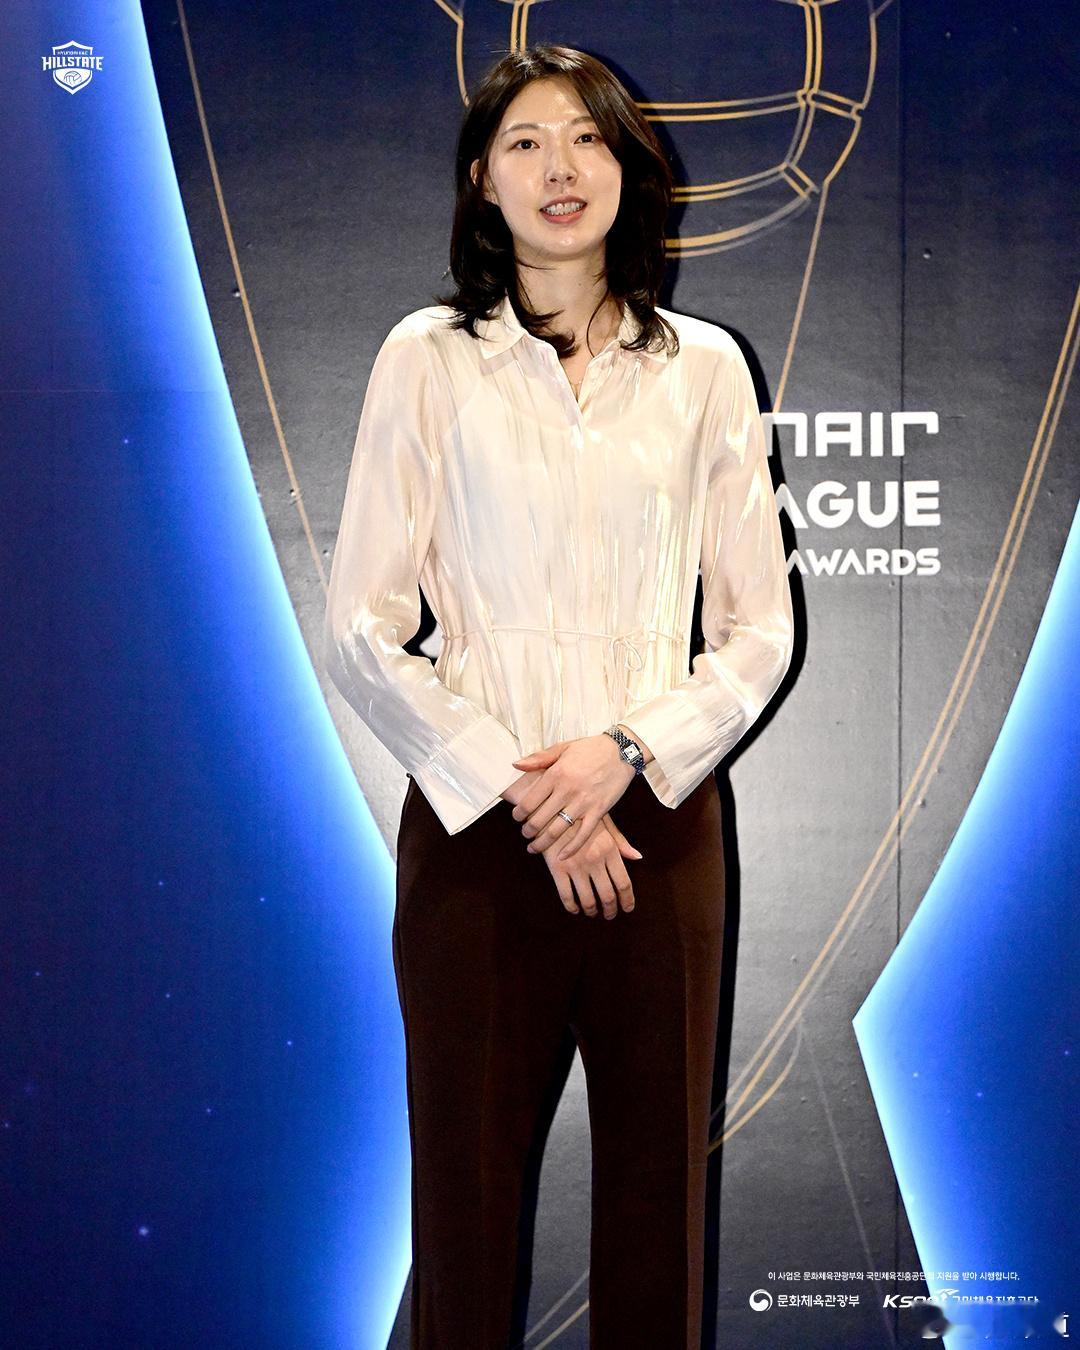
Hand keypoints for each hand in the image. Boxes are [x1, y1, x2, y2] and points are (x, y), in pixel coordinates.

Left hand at [509, 735, 635, 859]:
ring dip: (542, 843)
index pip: (529, 802)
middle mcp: (567, 790)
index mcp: (556, 774)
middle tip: (525, 834)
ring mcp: (583, 803)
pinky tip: (561, 856)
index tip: (517, 818)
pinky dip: (571, 848)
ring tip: (534, 847)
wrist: (621, 751)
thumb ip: (538, 758)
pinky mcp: (599, 811)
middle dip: (528, 831)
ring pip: (557, 830)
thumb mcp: (562, 747)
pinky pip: (583, 835)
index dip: (519, 814)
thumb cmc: (590, 748)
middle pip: (539, 819)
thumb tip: (515, 765)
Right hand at [539, 812, 640, 918]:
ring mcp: (575, 867)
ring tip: (592, 912)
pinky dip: (572, 907)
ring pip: (588, 900)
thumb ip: (620, 842)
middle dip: (610, 910)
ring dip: (591, 910)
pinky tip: (574, 908)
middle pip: (608, 896)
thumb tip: (638, 857)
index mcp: (609, 850)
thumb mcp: (602, 823)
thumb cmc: (578, 813)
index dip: (627, 900)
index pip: (624, 883)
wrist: (549, 807)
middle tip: (609, 915)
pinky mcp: (557, 870)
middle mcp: (595, 861)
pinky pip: (567, 896)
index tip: (627, 908)